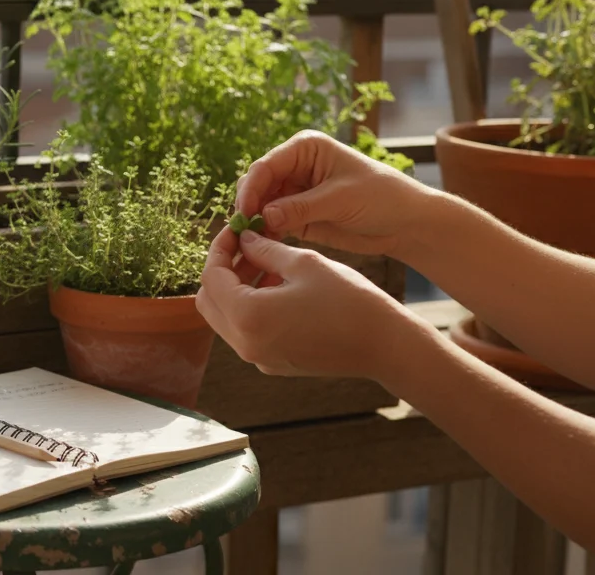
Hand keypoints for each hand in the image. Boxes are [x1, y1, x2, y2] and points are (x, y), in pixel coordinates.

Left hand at [195, 227, 416, 380]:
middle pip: (210, 300)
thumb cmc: (349, 300)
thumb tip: (244, 239)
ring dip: (236, 288)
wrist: (385, 346)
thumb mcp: (304, 263)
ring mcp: (257, 357)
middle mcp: (245, 344)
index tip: (235, 230)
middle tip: (246, 246)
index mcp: (248, 317)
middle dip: (222, 270)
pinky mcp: (272, 363)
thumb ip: (264, 249)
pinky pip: (246, 332)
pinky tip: (276, 286)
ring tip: (264, 262)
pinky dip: (250, 307)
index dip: (219, 249)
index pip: (211, 277)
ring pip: (226, 317)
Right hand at [235, 130, 432, 257]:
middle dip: (248, 205)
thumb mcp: (341, 199)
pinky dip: (264, 233)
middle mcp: (294, 167)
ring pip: (260, 205)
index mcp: (305, 148)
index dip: (251, 188)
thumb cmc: (381, 197)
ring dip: (253, 221)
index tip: (245, 212)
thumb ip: (300, 207)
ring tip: (249, 241)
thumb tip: (263, 216)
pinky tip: (261, 245)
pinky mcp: (296, 216)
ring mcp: (293, 192)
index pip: (266, 165)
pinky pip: (271, 223)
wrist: (406, 223)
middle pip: (257, 184)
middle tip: (243, 230)